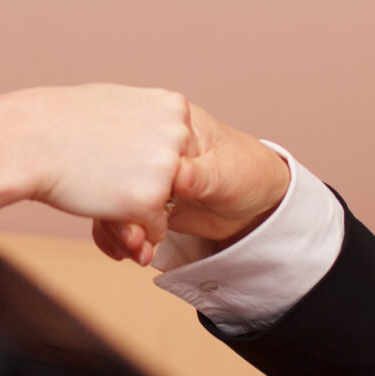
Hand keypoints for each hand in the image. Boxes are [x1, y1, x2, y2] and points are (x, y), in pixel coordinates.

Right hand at [0, 85, 192, 239]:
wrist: (31, 139)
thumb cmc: (62, 120)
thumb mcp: (116, 104)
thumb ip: (145, 120)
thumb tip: (152, 134)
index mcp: (174, 107)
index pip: (183, 149)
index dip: (153, 162)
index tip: (126, 160)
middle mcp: (178, 134)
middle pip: (181, 178)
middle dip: (155, 187)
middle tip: (115, 177)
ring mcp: (167, 168)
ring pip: (170, 206)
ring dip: (143, 209)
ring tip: (106, 189)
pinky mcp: (150, 200)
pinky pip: (155, 230)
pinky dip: (133, 227)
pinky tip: (105, 206)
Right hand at [90, 101, 288, 264]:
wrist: (257, 202)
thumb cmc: (247, 172)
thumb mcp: (225, 172)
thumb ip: (199, 175)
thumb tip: (177, 175)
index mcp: (171, 123)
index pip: (136, 144)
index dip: (128, 175)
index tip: (134, 205)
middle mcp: (153, 147)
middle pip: (119, 175)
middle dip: (120, 211)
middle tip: (134, 239)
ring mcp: (146, 175)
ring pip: (117, 199)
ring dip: (120, 230)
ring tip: (138, 250)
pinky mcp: (145, 201)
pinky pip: (123, 217)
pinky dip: (121, 237)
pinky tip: (130, 252)